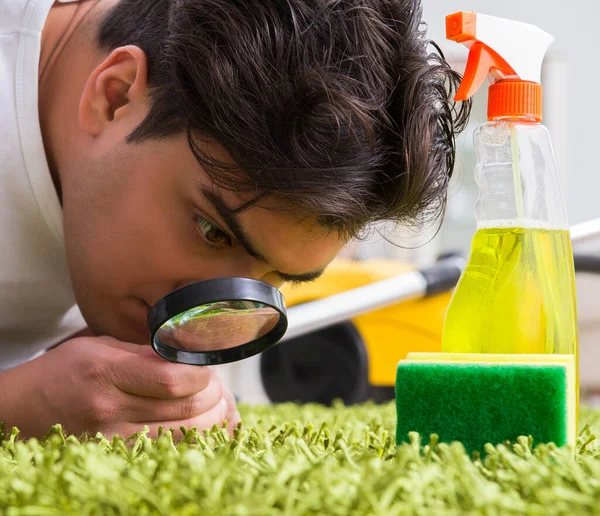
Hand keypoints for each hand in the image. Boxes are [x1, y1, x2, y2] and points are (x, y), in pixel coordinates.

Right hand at [1, 336, 239, 438]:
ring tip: (216, 405)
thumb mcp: (101, 347)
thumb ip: (145, 352)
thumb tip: (189, 355)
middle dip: (213, 397)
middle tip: (217, 387)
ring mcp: (113, 436)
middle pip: (184, 409)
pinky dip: (192, 439)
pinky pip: (166, 450)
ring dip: (210, 420)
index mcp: (108, 373)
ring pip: (181, 435)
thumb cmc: (64, 370)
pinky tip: (202, 426)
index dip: (201, 375)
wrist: (22, 407)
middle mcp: (111, 408)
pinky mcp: (115, 453)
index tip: (207, 367)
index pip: (172, 381)